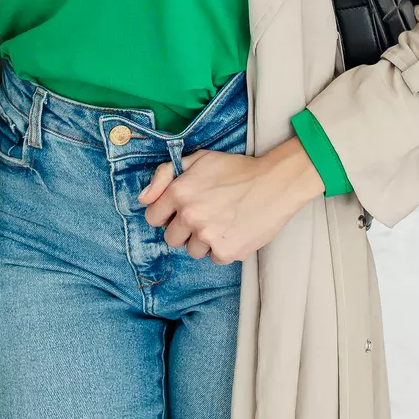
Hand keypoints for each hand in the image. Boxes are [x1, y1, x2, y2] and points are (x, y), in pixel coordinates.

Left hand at [136, 136, 324, 264]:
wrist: (275, 183)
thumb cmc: (236, 169)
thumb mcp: (199, 160)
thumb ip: (164, 175)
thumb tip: (143, 199)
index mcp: (179, 192)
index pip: (153, 218)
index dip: (165, 215)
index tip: (179, 211)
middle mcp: (190, 215)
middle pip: (171, 239)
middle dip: (184, 230)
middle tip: (205, 215)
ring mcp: (208, 235)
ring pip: (192, 251)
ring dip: (203, 241)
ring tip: (222, 221)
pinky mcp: (226, 251)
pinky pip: (214, 258)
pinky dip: (223, 248)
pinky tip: (235, 229)